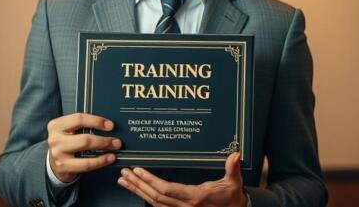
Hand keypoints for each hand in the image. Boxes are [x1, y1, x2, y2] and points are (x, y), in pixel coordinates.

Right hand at [47, 113, 121, 182]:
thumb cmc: (66, 142)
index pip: (79, 119)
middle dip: (104, 139)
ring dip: (104, 148)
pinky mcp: (62, 166)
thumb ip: (83, 125)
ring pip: (85, 149)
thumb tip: (107, 124)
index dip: (97, 121)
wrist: (54, 162)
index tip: (110, 125)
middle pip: (84, 137)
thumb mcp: (69, 131)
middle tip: (117, 140)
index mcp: (56, 125)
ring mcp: (58, 154)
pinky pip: (86, 164)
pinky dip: (100, 161)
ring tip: (115, 147)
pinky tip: (109, 158)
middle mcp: (55, 139)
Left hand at [117, 152, 246, 206]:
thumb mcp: (234, 183)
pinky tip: (137, 189)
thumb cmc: (232, 197)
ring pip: (153, 203)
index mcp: (195, 198)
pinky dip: (145, 197)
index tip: (137, 170)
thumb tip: (235, 155)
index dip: (150, 181)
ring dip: (138, 191)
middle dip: (137, 184)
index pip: (166, 190)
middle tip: (123, 173)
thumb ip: (232, 169)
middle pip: (154, 197)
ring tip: (124, 180)